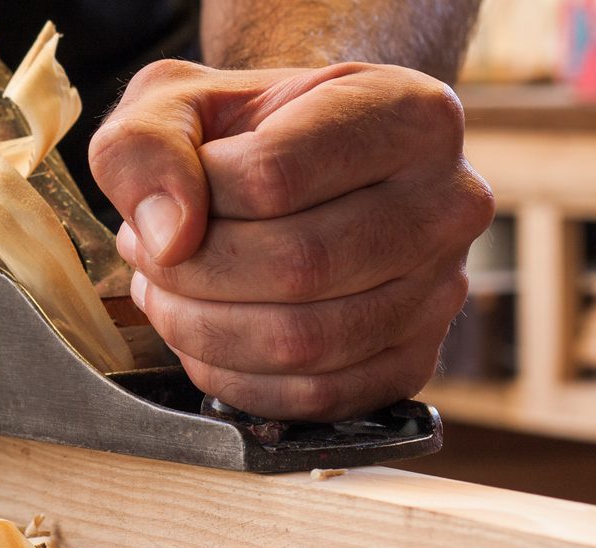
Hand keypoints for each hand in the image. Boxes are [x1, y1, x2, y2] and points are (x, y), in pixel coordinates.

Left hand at [90, 60, 493, 421]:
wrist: (293, 168)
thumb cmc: (238, 133)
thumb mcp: (173, 101)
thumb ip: (145, 145)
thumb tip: (167, 237)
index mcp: (408, 113)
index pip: (274, 177)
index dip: (193, 199)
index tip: (165, 198)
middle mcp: (449, 202)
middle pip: (297, 265)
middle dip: (192, 272)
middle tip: (148, 256)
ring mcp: (442, 289)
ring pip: (305, 339)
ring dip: (203, 328)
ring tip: (167, 291)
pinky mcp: (415, 360)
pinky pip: (317, 397)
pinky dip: (235, 378)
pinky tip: (202, 337)